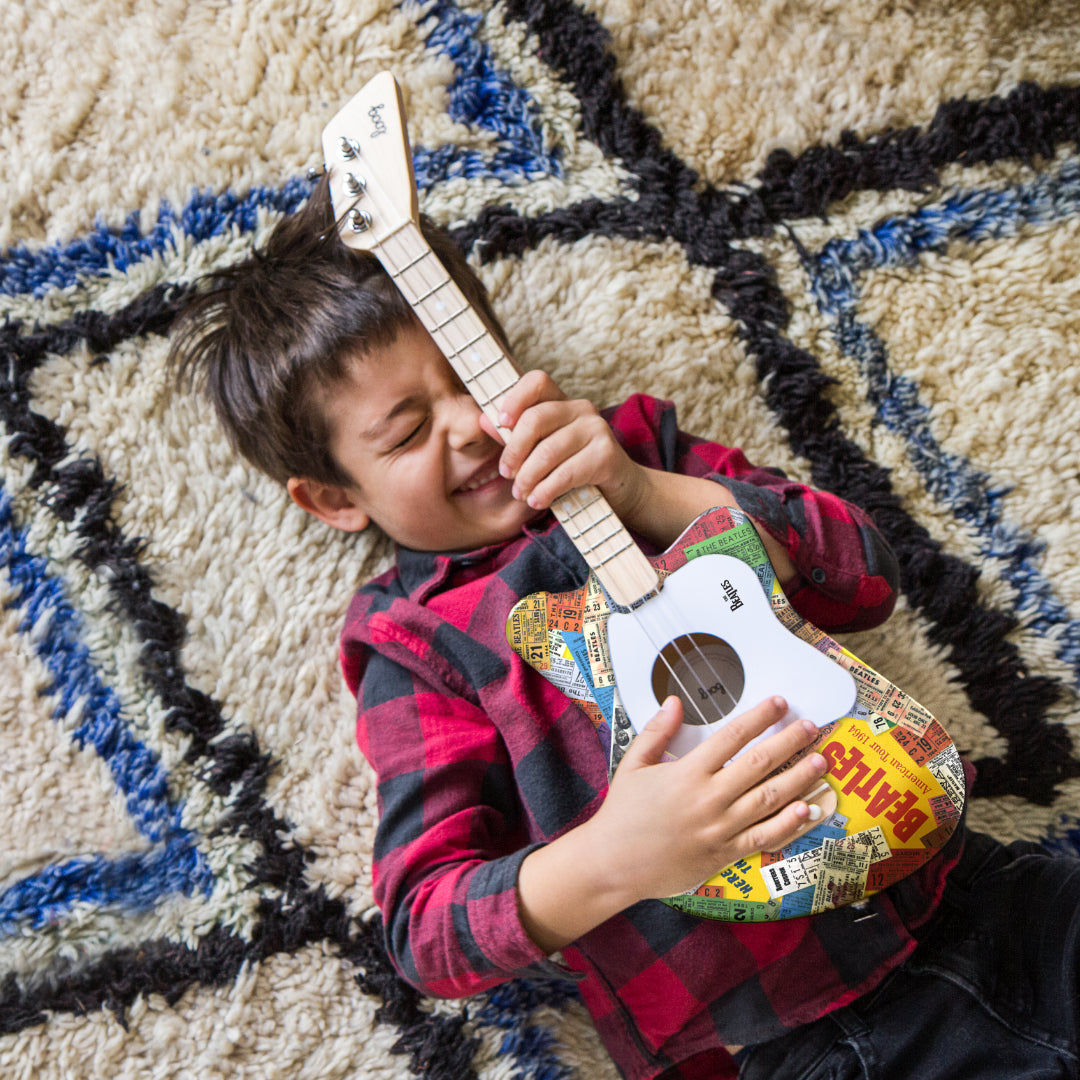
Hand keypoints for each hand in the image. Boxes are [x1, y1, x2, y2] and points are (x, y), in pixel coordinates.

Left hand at [479, 371, 646, 518]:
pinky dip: (546, 490)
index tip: (501, 423)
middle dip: (514, 450)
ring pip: (548, 451)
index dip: (515, 398)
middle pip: (536, 419)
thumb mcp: (543, 449)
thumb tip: (483, 421)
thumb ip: (515, 436)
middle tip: (507, 473)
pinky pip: (566, 473)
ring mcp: (597, 429)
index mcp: (562, 401)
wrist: (620, 488)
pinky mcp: (606, 454)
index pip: (537, 381)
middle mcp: (581, 409)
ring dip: (528, 477)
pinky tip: (538, 500)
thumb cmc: (574, 466)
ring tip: (521, 493)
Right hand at [584, 696, 831, 904]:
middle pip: (759, 764)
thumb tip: (674, 701)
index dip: (759, 717)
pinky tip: (808, 810)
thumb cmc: (622, 813)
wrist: (613, 864)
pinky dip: (789, 824)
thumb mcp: (632, 765)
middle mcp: (708, 798)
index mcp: (687, 773)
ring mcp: (719, 828)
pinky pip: (764, 837)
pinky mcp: (724, 853)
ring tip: (821, 763)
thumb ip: (656, 732)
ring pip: (769, 799)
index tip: (779, 703)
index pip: (732, 737)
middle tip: (810, 727)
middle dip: (790, 742)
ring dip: (799, 779)